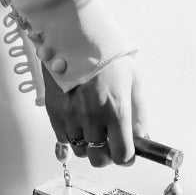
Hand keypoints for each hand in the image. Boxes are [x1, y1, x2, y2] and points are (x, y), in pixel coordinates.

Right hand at [42, 54, 148, 168]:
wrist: (74, 35)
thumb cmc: (106, 54)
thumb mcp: (133, 80)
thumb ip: (138, 113)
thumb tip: (141, 137)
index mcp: (116, 110)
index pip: (121, 155)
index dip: (126, 157)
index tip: (128, 152)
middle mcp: (92, 117)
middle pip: (98, 160)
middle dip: (106, 155)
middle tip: (110, 143)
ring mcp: (70, 116)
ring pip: (80, 151)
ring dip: (89, 144)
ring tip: (93, 126)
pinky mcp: (54, 111)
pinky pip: (63, 138)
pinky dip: (72, 135)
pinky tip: (79, 120)